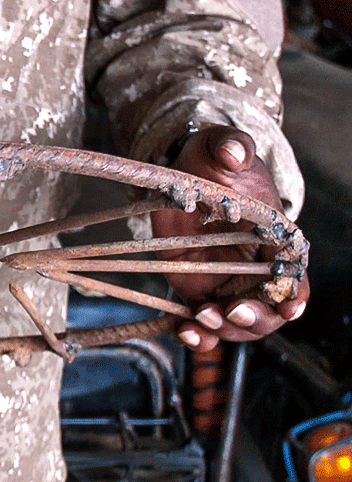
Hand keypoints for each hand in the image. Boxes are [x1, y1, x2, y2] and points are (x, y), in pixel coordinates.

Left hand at [151, 125, 309, 351]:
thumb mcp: (221, 146)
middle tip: (233, 310)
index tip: (289, 306)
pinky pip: (201, 322)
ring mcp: (225, 282)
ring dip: (223, 330)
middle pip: (269, 309)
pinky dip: (196, 334)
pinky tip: (184, 331)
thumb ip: (231, 147)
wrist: (184, 172)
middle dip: (256, 318)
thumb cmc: (213, 160)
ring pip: (236, 324)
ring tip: (200, 318)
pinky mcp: (196, 289)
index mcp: (275, 238)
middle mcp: (255, 267)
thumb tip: (233, 152)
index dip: (296, 294)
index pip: (296, 274)